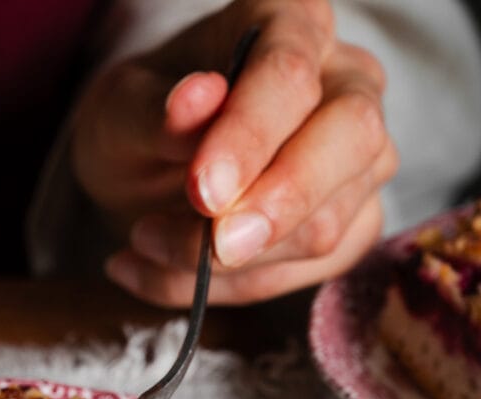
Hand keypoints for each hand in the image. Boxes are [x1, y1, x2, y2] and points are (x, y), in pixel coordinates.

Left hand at [70, 0, 398, 305]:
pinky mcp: (350, 223)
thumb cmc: (139, 124)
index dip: (248, 139)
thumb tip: (198, 99)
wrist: (145, 170)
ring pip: (325, 225)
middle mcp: (346, 81)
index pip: (289, 77)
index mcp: (289, 21)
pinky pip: (305, 273)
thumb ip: (158, 113)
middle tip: (209, 245)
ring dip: (225, 261)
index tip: (201, 191)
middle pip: (351, 140)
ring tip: (144, 241)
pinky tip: (164, 274)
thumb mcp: (121, 113)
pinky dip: (225, 290)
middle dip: (277, 205)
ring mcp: (359, 158)